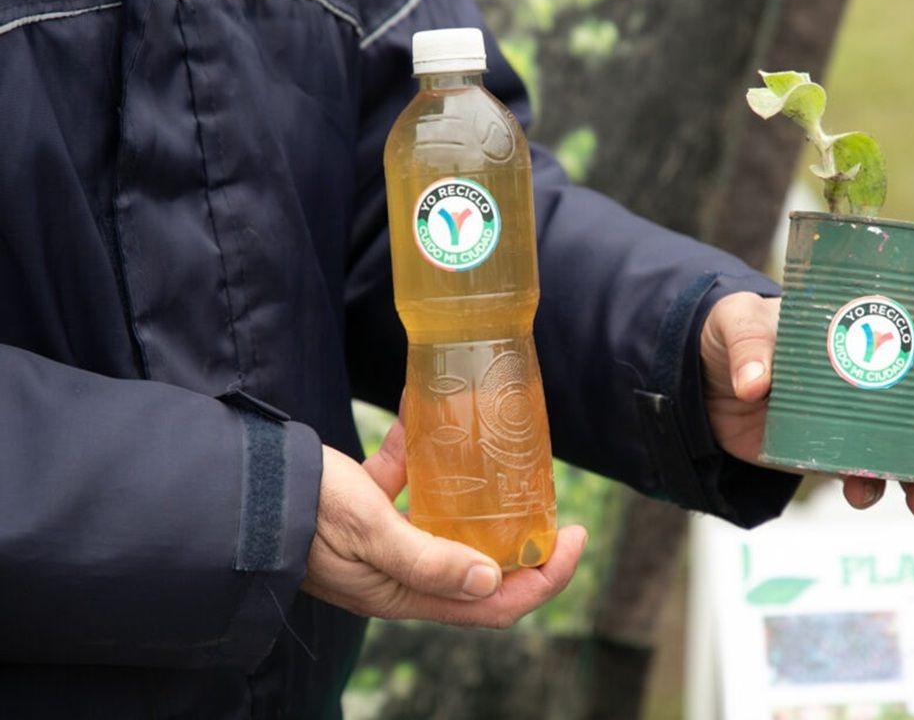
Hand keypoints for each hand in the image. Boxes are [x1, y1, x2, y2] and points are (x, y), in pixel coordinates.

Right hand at [301, 420, 586, 627]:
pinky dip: (420, 450)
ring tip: (504, 457)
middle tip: (552, 500)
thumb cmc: (302, 512)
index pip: (495, 604)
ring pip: (450, 523)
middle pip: (482, 566)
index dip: (545, 578)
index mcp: (407, 592)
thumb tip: (492, 581)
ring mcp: (386, 540)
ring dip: (478, 494)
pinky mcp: (366, 506)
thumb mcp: (369, 532)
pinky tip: (422, 409)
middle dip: (523, 538)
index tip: (575, 536)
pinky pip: (407, 481)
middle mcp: (403, 573)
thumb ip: (427, 559)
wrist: (238, 488)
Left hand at [700, 292, 913, 518]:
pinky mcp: (845, 452)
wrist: (708, 381)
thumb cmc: (737, 332)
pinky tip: (864, 497)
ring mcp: (872, 417)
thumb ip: (748, 344)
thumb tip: (754, 383)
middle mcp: (886, 372)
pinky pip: (878, 475)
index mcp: (874, 325)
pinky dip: (880, 491)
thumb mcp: (736, 321)